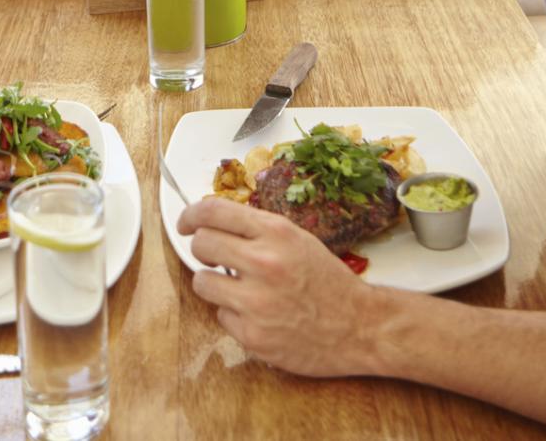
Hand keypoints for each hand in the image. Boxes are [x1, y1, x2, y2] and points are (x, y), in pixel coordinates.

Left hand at [176, 197, 383, 376]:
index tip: (186, 222)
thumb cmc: (328, 282)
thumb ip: (258, 230)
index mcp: (276, 233)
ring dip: (214, 284)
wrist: (359, 327)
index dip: (191, 215)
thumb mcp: (298, 240)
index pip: (214, 211)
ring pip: (202, 282)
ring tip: (238, 289)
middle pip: (201, 243)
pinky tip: (258, 315)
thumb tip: (214, 223)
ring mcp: (256, 301)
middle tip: (215, 257)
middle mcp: (264, 263)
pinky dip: (234, 315)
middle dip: (203, 249)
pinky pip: (221, 316)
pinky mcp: (252, 335)